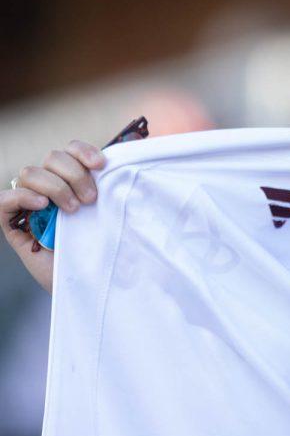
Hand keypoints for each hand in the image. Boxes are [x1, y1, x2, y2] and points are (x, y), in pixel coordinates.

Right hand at [1, 140, 104, 292]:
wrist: (88, 285)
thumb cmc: (103, 248)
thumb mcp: (112, 214)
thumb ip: (114, 189)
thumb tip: (132, 161)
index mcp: (72, 179)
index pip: (70, 150)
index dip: (83, 151)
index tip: (102, 166)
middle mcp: (49, 187)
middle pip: (52, 157)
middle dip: (75, 174)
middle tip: (91, 199)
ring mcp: (29, 205)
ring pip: (31, 173)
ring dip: (56, 187)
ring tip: (73, 210)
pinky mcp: (12, 224)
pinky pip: (4, 200)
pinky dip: (22, 196)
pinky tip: (41, 205)